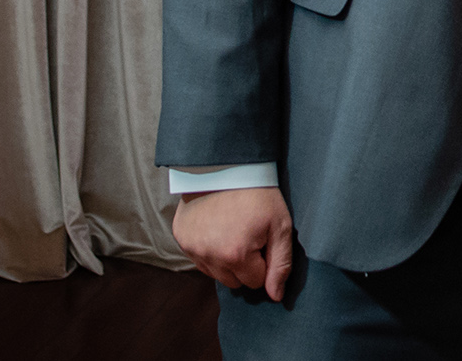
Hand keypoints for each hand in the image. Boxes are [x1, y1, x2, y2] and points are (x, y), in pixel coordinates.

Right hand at [171, 187, 293, 300]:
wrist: (226, 166)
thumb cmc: (258, 195)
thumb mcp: (280, 225)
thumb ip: (281, 263)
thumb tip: (275, 295)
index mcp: (235, 256)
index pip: (255, 282)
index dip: (264, 262)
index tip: (264, 240)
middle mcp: (209, 257)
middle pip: (234, 281)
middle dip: (245, 265)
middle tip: (250, 235)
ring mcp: (192, 248)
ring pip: (215, 273)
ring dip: (226, 260)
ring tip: (234, 231)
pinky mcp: (181, 239)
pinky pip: (199, 259)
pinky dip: (209, 250)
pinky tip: (218, 228)